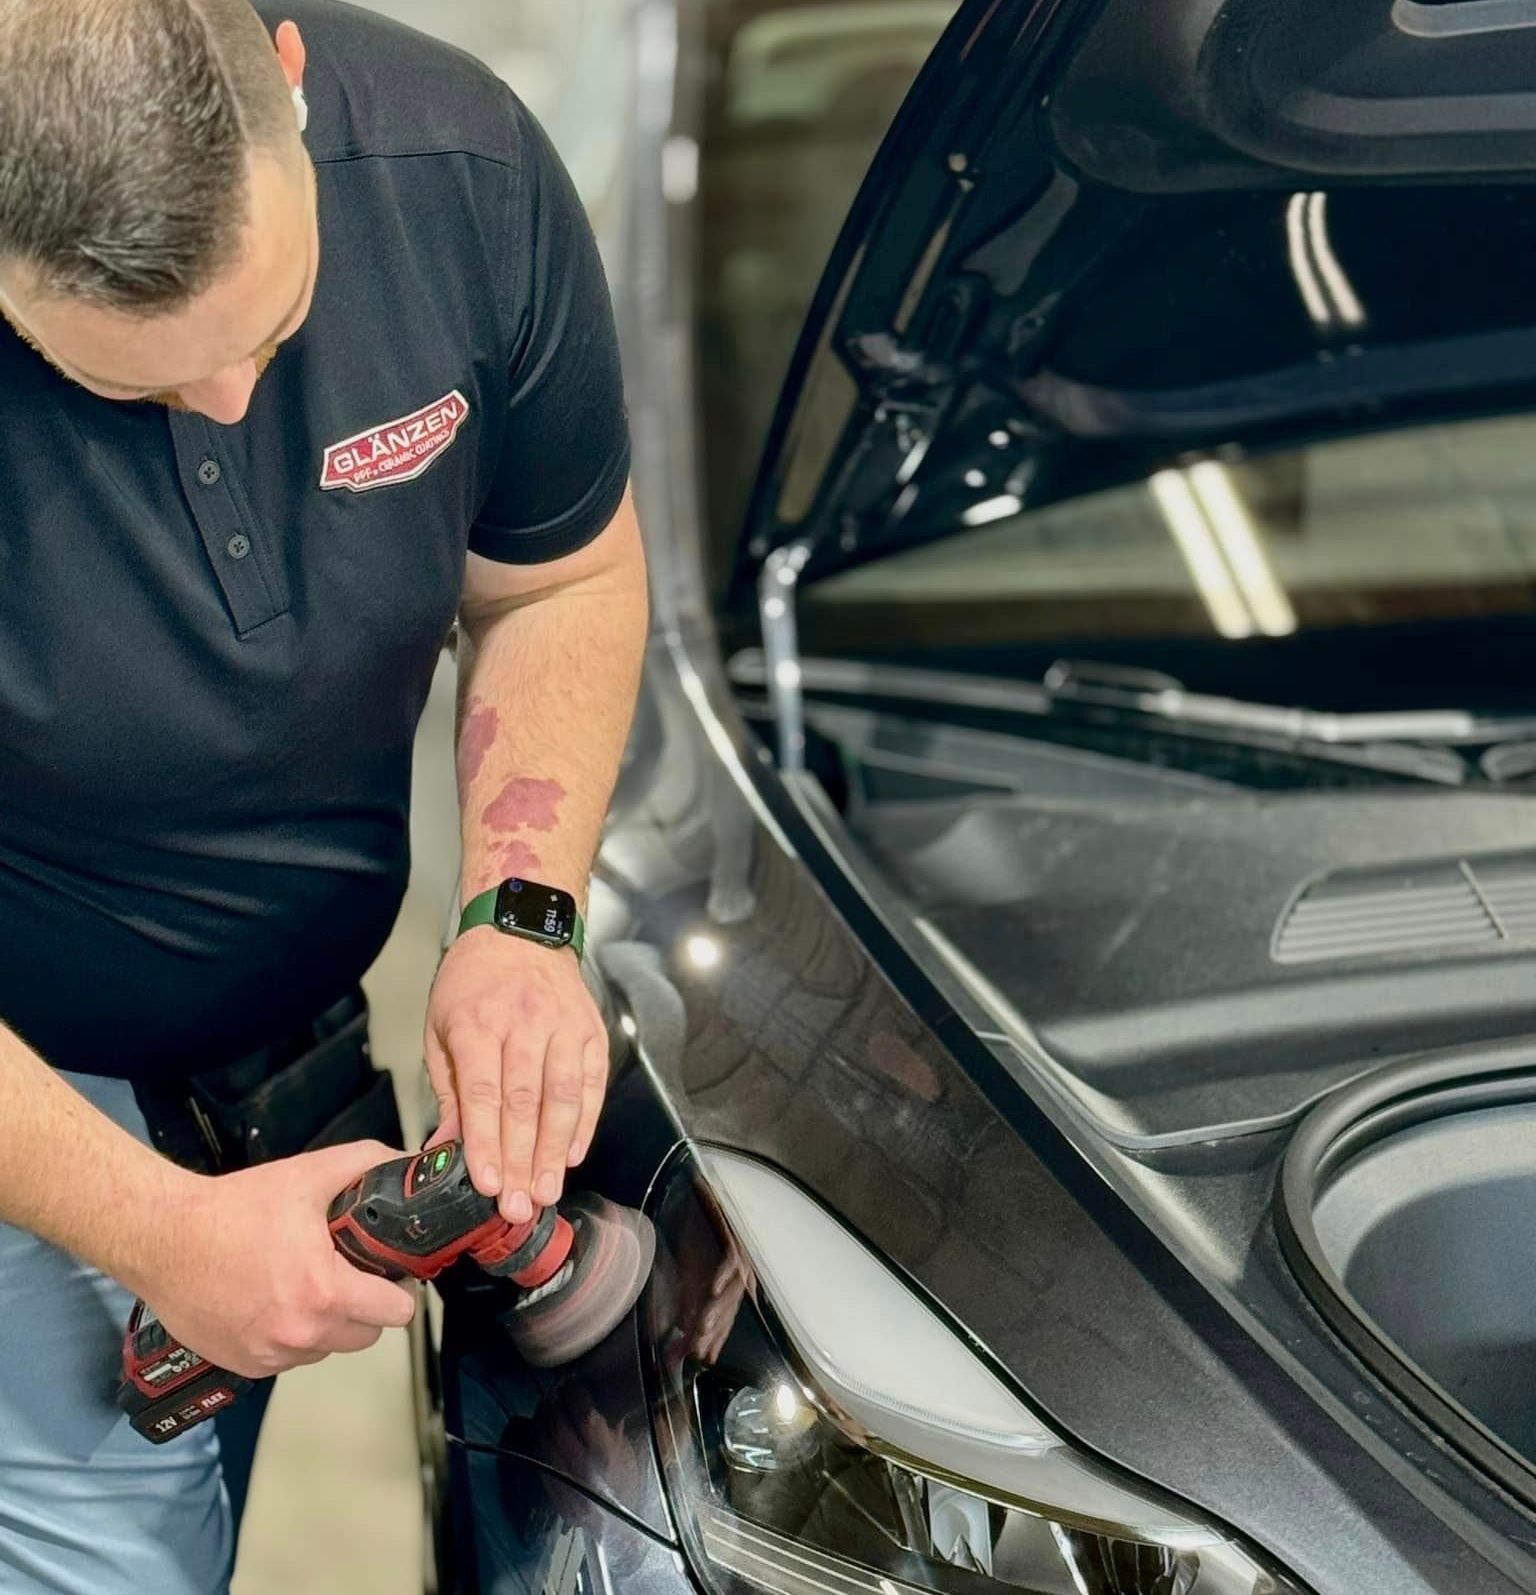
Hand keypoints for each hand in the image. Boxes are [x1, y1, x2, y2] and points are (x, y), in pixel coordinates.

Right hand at [147, 1140, 416, 1379]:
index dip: (400, 1289)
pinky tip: (276, 1301)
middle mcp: (300, 1334)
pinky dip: (291, 1337)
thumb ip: (365, 1163)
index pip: (396, 1313)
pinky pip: (288, 1359)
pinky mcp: (243, 1364)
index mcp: (324, 1293)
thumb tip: (401, 1162)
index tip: (391, 1274)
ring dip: (328, 1325)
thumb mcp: (308, 1175)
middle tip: (350, 1274)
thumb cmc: (232, 1210)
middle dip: (366, 1306)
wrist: (163, 1238)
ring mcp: (270, 1355)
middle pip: (366, 1335)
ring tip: (308, 1284)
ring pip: (327, 1349)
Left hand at [423, 930, 607, 1221]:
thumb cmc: (472, 983)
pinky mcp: (590, 1030)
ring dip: (556, 1150)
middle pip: (526, 1102)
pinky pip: (592, 1082)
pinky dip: (585, 1122)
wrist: (519, 930)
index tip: (488, 1184)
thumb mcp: (441, 1028)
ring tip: (548, 1191)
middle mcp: (524, 1023)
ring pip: (564, 1096)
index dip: (486, 1143)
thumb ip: (450, 1091)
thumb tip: (445, 1151)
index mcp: (478, 1022)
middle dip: (523, 1160)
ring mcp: (563, 1026)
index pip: (484, 1093)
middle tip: (519, 1207)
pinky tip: (574, 1154)